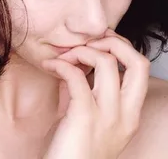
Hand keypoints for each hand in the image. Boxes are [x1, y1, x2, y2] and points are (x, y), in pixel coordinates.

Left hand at [42, 31, 149, 158]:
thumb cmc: (74, 150)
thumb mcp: (91, 119)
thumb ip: (90, 91)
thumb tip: (77, 62)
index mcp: (130, 113)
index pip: (140, 68)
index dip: (122, 47)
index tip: (101, 41)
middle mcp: (126, 114)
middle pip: (137, 61)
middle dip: (113, 42)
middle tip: (89, 42)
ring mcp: (108, 116)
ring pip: (106, 62)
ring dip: (82, 50)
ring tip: (63, 56)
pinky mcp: (84, 117)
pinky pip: (76, 76)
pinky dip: (61, 64)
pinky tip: (49, 65)